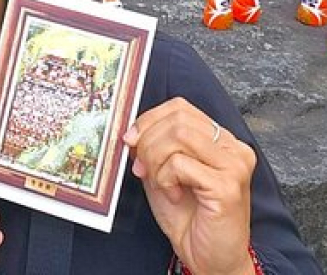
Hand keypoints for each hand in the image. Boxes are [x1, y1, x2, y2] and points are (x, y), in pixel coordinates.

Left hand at [124, 97, 255, 274]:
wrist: (210, 259)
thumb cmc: (188, 217)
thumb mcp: (163, 172)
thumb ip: (153, 148)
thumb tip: (131, 130)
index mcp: (220, 140)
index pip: (180, 108)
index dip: (149, 119)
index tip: (132, 139)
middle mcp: (234, 148)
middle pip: (178, 118)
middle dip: (148, 140)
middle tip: (142, 167)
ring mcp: (235, 165)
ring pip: (178, 135)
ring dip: (156, 159)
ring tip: (160, 182)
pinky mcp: (228, 186)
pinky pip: (180, 164)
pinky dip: (165, 178)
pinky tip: (174, 195)